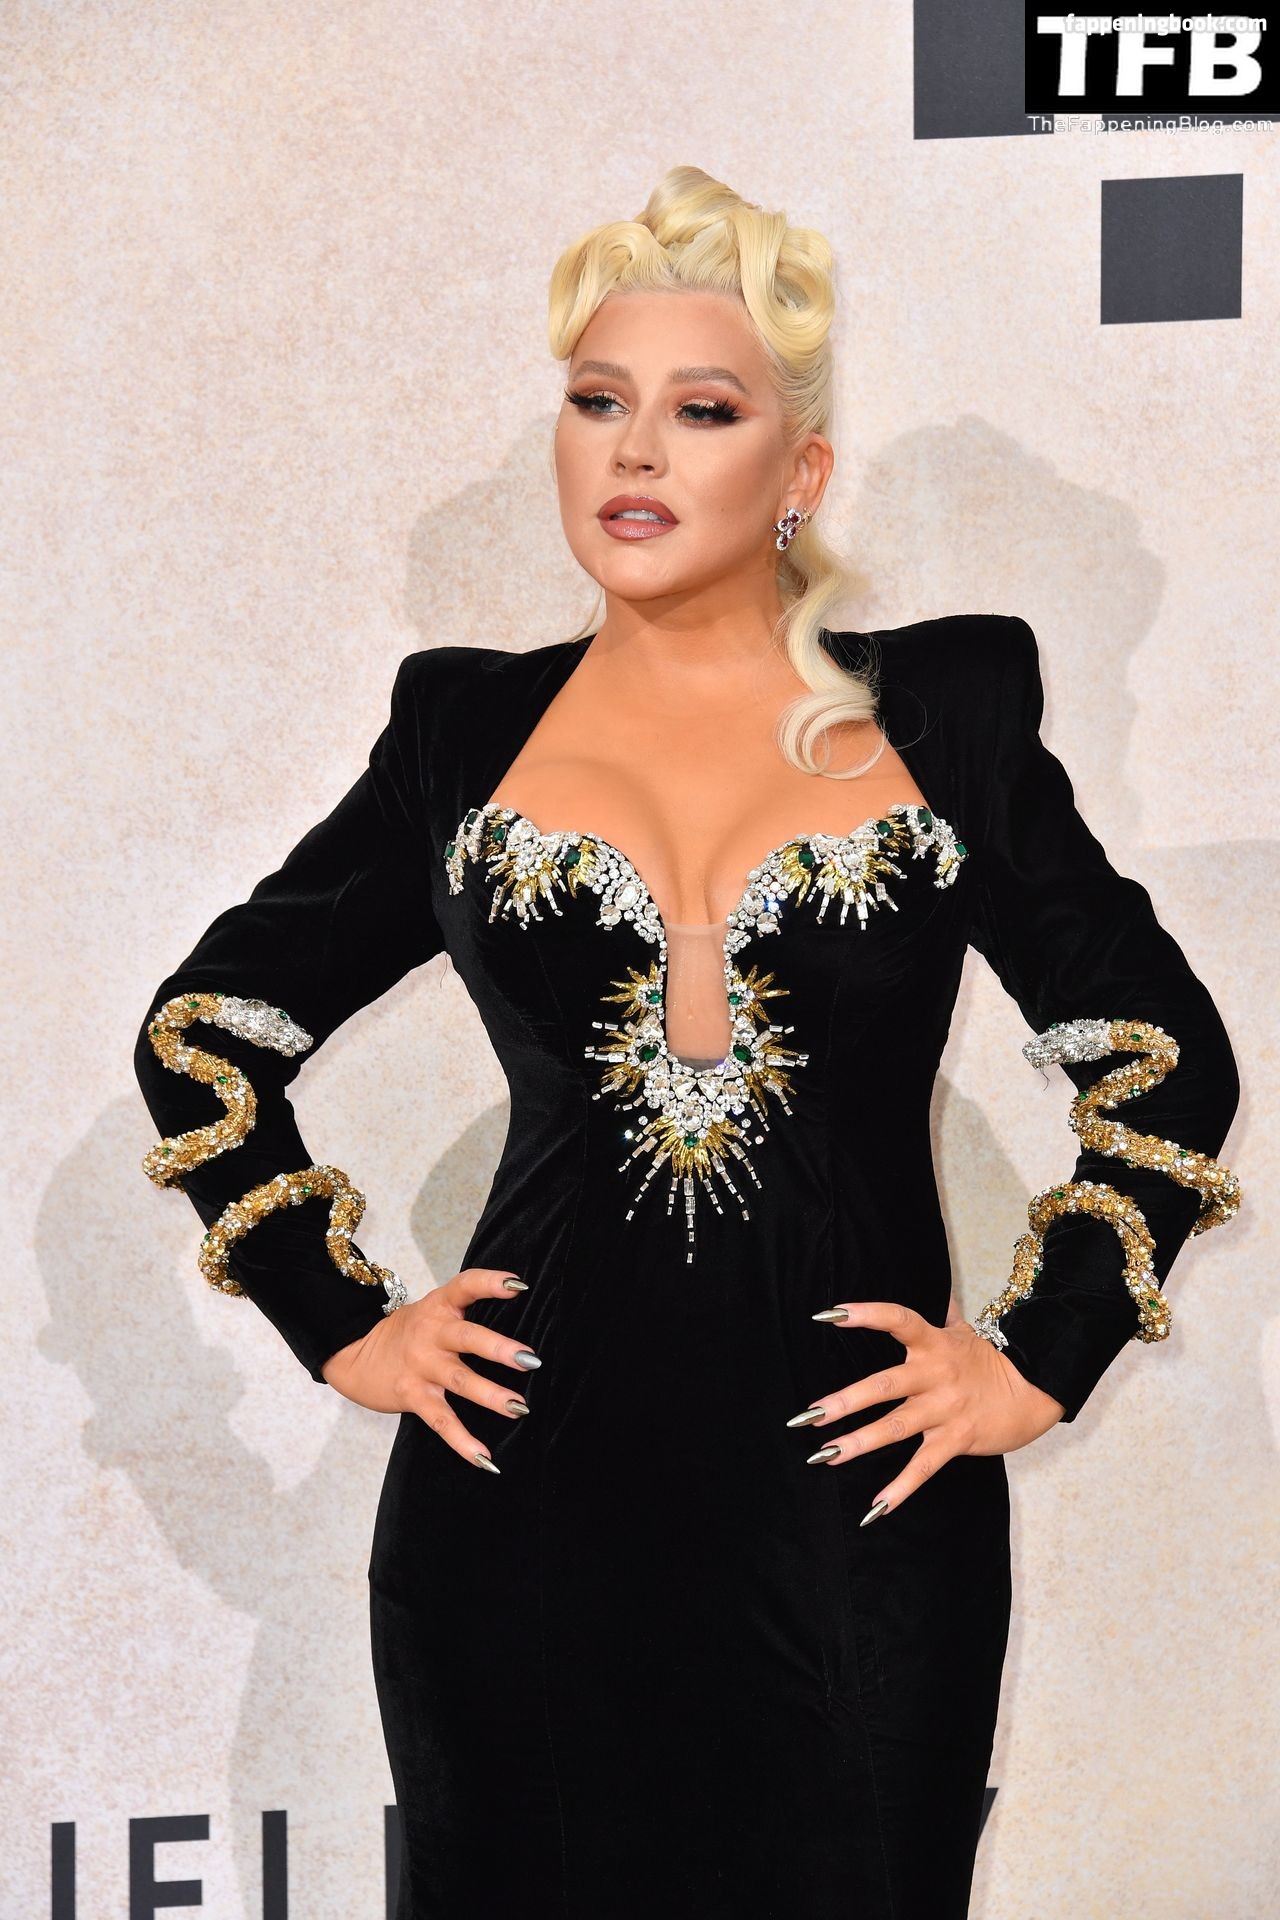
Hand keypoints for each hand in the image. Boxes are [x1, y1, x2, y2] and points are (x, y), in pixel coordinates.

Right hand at [321, 1266, 536, 1471]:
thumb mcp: (432, 1310)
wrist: (354, 1355)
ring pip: (460, 1381)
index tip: (518, 1284)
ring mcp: (421, 1366)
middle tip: (530, 1360)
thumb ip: (463, 1311)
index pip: (465, 1286)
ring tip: (520, 1408)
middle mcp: (430, 1333)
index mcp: (438, 1306)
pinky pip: (441, 1421)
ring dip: (491, 1395)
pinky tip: (486, 1459)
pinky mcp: (412, 1396)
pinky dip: (463, 1442)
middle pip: (467, 1338)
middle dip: (499, 1349)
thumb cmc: (408, 1332)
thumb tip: (517, 1317)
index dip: (490, 1282)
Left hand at [796, 1299, 1065, 1522]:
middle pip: (884, 1386)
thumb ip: (941, 1311)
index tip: (829, 1314)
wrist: (1034, 1391)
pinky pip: (924, 1467)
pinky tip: (875, 1507)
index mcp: (934, 1344)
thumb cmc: (988, 1360)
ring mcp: (945, 1410)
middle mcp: (935, 1376)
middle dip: (844, 1401)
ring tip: (824, 1455)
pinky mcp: (956, 1440)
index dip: (866, 1314)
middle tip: (808, 1415)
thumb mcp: (963, 1330)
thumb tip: (933, 1282)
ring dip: (859, 1443)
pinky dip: (900, 1489)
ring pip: (896, 1428)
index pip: (898, 1320)